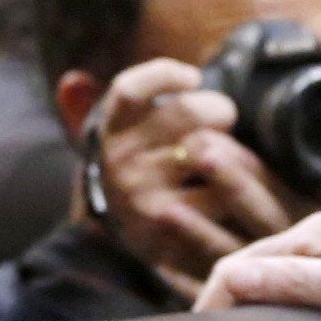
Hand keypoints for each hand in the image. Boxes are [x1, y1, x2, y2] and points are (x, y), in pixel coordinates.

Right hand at [86, 59, 301, 293]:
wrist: (119, 245)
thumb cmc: (136, 171)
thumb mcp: (115, 137)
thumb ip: (95, 106)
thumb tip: (73, 81)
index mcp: (111, 130)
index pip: (129, 91)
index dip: (163, 75)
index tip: (193, 75)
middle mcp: (122, 161)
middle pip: (185, 114)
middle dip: (218, 110)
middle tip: (228, 119)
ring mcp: (143, 196)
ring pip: (208, 154)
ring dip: (236, 150)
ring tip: (243, 154)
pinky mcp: (167, 230)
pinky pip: (218, 196)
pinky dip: (239, 186)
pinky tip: (248, 183)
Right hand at [199, 212, 320, 320]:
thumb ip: (302, 284)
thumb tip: (229, 283)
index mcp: (318, 234)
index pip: (236, 268)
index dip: (211, 310)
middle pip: (252, 276)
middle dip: (225, 314)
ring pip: (277, 288)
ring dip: (255, 318)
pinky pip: (305, 297)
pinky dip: (286, 320)